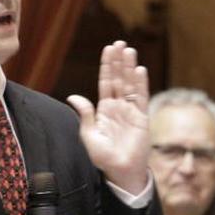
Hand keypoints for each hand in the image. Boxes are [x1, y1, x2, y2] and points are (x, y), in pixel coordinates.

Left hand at [66, 41, 150, 193]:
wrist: (120, 172)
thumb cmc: (104, 157)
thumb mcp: (89, 135)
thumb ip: (85, 114)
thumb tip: (73, 96)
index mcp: (105, 109)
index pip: (106, 82)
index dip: (107, 66)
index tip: (108, 49)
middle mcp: (119, 107)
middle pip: (119, 78)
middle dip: (119, 61)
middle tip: (120, 43)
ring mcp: (131, 111)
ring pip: (130, 84)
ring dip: (129, 67)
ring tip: (129, 50)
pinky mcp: (142, 118)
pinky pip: (141, 97)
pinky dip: (140, 83)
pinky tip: (139, 70)